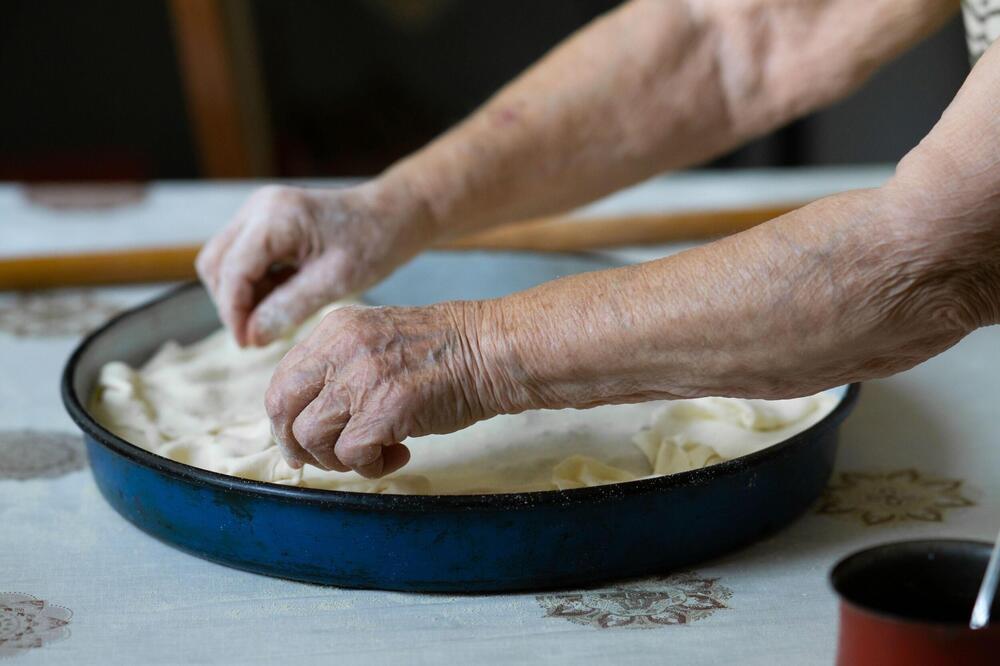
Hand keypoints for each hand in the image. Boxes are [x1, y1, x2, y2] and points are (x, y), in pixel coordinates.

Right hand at [196, 182, 430, 345]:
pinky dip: (253, 284)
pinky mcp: (264, 222)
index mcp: (275, 216)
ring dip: (242, 295)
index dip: (234, 313)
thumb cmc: (373, 243)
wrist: (392, 216)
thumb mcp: (336, 281)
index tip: (248, 345)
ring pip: (223, 262)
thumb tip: (250, 337)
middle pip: (215, 264)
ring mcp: (258, 212)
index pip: (231, 271)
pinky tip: (284, 299)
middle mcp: (258, 207)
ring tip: (279, 316)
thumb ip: (289, 308)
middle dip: (232, 304)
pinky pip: (241, 258)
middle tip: (261, 335)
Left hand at [264, 302, 526, 476]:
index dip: (287, 419)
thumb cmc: (446, 351)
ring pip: (311, 437)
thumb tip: (307, 415)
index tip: (301, 441)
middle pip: (282, 408)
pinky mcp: (384, 410)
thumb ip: (341, 366)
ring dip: (338, 458)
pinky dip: (371, 466)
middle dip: (296, 445)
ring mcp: (361, 379)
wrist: (493, 350)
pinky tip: (399, 453)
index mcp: (336, 328)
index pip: (283, 379)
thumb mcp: (378, 340)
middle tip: (325, 459)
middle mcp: (341, 349)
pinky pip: (351, 456)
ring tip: (375, 452)